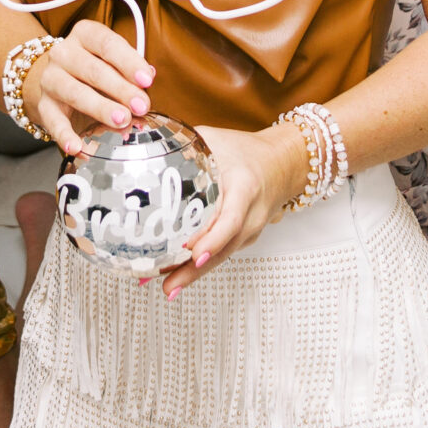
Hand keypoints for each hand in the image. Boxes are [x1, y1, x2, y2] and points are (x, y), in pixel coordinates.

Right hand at [25, 19, 152, 154]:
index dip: (129, 62)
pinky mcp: (44, 105)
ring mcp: (51, 78)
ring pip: (75, 93)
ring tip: (122, 120)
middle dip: (120, 89)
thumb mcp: (112, 61)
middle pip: (93, 70)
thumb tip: (148, 78)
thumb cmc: (94, 68)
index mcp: (85, 35)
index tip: (147, 80)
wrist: (58, 78)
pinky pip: (53, 121)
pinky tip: (78, 147)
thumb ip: (130, 70)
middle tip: (141, 106)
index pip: (107, 44)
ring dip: (100, 108)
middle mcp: (64, 53)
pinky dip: (65, 136)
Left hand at [156, 121, 305, 298]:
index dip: (213, 240)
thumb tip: (143, 141)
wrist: (284, 164)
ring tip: (166, 287)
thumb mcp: (218, 140)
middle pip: (224, 249)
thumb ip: (185, 142)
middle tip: (168, 285)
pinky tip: (174, 276)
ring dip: (194, 275)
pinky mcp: (245, 238)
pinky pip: (222, 254)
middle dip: (195, 270)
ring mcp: (251, 230)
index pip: (232, 219)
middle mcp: (252, 215)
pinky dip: (200, 266)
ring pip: (222, 257)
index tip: (192, 253)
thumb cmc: (248, 151)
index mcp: (246, 188)